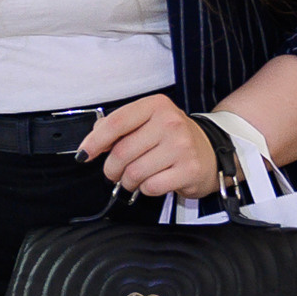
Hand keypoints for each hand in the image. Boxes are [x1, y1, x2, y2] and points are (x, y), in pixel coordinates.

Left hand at [77, 93, 217, 197]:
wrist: (211, 152)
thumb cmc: (171, 138)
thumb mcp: (146, 122)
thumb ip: (117, 127)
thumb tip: (91, 144)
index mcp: (156, 106)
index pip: (115, 123)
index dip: (94, 142)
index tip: (84, 155)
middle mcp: (170, 123)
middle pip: (121, 153)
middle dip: (111, 169)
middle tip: (115, 172)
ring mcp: (182, 147)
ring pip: (134, 173)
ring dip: (127, 181)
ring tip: (134, 178)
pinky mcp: (190, 170)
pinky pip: (151, 187)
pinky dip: (145, 189)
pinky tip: (153, 182)